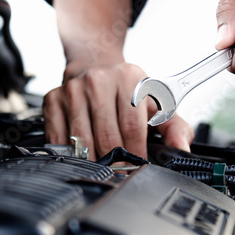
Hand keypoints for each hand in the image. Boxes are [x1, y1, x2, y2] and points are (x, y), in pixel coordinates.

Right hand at [43, 61, 193, 159]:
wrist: (94, 64)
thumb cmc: (128, 90)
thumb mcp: (156, 102)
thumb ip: (175, 127)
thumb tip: (181, 151)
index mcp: (128, 78)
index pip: (132, 126)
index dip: (136, 152)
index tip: (138, 165)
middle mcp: (98, 80)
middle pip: (107, 137)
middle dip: (115, 161)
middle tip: (121, 170)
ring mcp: (72, 90)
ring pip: (82, 142)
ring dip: (93, 160)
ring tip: (102, 164)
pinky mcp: (53, 99)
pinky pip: (60, 139)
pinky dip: (70, 154)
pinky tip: (80, 153)